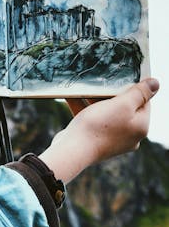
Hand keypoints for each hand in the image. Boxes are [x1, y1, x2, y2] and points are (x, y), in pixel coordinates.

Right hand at [39, 78, 158, 182]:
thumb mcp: (122, 105)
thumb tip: (156, 83)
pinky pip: (92, 119)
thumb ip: (139, 93)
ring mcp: (112, 139)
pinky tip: (71, 96)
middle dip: (111, 93)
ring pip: (106, 112)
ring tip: (84, 86)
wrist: (73, 150)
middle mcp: (130, 135)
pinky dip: (83, 108)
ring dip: (94, 99)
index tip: (121, 75)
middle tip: (100, 80)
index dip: (134, 87)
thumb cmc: (99, 126)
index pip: (144, 102)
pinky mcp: (96, 140)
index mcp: (141, 127)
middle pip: (125, 107)